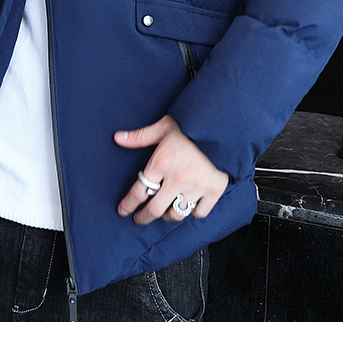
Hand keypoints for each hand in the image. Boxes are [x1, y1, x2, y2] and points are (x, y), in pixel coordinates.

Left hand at [114, 115, 228, 224]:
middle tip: (139, 219)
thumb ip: (140, 136)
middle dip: (143, 217)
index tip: (123, 210)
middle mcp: (177, 179)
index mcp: (162, 163)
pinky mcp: (214, 190)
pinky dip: (193, 212)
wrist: (223, 124)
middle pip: (155, 209)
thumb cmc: (192, 124)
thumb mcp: (163, 127)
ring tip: (164, 212)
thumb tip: (118, 138)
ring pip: (176, 214)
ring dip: (167, 216)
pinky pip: (200, 212)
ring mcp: (196, 187)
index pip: (139, 191)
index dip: (128, 204)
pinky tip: (189, 207)